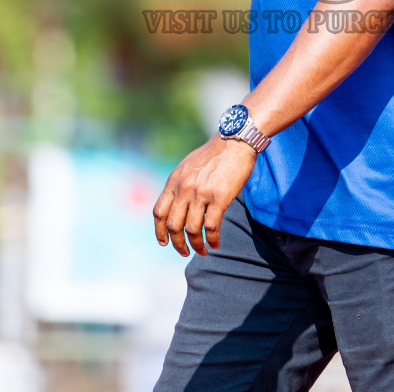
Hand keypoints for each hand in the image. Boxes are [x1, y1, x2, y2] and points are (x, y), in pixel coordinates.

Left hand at [153, 137, 255, 256]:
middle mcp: (184, 188)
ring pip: (192, 230)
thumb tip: (178, 204)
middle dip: (177, 244)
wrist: (235, 141)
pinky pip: (211, 227)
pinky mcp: (219, 198)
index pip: (159, 212)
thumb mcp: (188, 166)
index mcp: (174, 181)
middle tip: (184, 252)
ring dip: (196, 245)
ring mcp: (201, 194)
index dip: (159, 231)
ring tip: (202, 251)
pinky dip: (212, 239)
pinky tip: (215, 244)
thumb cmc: (214, 154)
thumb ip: (181, 184)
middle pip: (173, 225)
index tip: (164, 243)